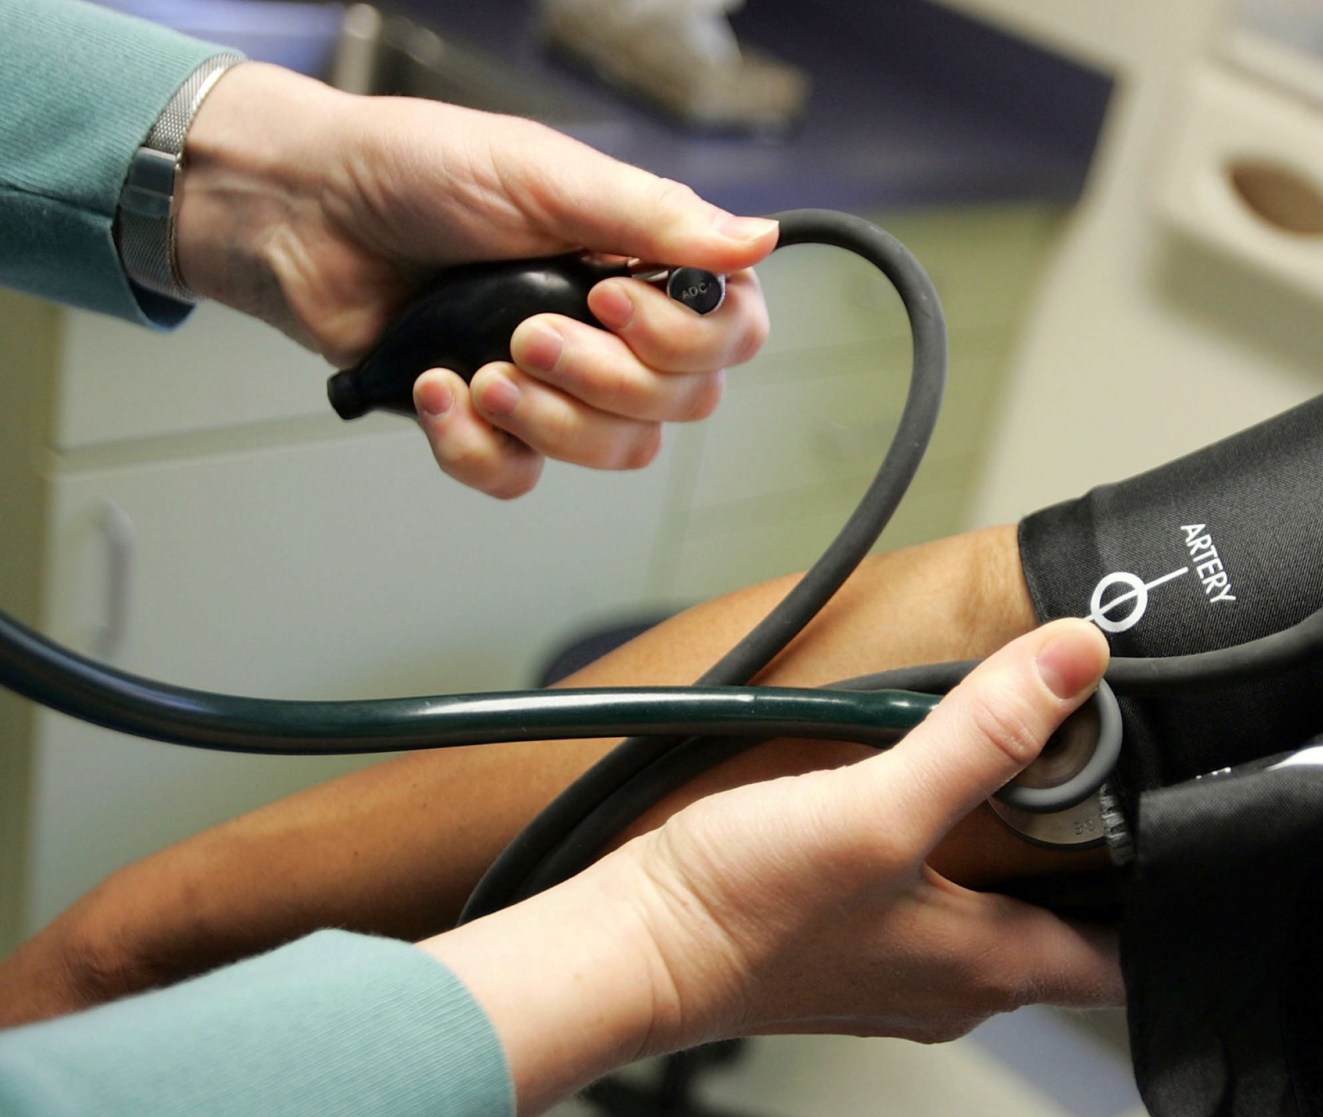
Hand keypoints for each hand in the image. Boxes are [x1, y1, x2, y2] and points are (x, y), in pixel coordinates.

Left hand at [176, 63, 776, 496]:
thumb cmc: (417, 171)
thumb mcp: (545, 176)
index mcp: (643, 263)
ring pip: (614, 451)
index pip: (730, 335)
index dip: (686, 341)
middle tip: (528, 331)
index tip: (609, 298)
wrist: (302, 213)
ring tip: (481, 367)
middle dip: (603, 380)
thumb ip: (653, 217)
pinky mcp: (492, 424)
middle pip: (680, 405)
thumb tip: (760, 239)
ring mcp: (557, 383)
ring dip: (547, 419)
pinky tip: (436, 387)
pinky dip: (474, 444)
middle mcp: (615, 330)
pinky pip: (521, 478)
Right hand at [422, 618, 1123, 1116]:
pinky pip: (937, 910)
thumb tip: (1077, 661)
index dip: (1173, 908)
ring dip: (1029, 863)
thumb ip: (979, 736)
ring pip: (1003, 923)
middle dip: (1106, 874)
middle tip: (1125, 789)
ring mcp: (899, 974)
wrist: (625, 951)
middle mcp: (956, 985)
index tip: (1200, 844)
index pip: (1127, 967)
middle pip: (1071, 938)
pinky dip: (958, 863)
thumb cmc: (740, 911)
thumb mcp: (877, 810)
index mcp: (991, 968)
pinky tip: (931, 808)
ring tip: (1044, 783)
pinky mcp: (848, 949)